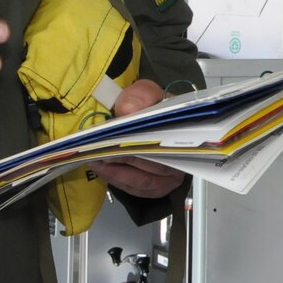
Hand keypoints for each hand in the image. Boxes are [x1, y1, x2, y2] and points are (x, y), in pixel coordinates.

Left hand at [96, 81, 185, 197]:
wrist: (152, 120)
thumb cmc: (151, 107)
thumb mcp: (146, 92)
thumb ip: (139, 96)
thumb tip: (127, 110)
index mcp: (186, 131)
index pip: (167, 141)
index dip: (140, 142)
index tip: (115, 141)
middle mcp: (184, 157)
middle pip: (154, 165)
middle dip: (123, 160)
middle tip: (99, 153)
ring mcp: (173, 175)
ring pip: (143, 182)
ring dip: (116, 173)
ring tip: (96, 161)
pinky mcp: (160, 187)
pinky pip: (138, 190)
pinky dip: (118, 182)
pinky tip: (104, 170)